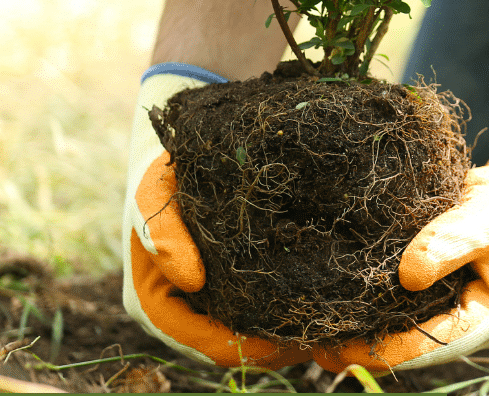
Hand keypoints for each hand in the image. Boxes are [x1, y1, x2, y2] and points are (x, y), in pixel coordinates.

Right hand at [122, 67, 311, 368]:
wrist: (180, 140)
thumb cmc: (164, 166)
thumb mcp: (154, 189)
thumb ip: (162, 229)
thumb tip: (191, 280)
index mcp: (154, 302)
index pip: (207, 345)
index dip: (249, 349)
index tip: (292, 342)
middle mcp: (182, 309)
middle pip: (235, 345)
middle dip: (278, 344)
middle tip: (327, 335)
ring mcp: (206, 297)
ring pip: (252, 329)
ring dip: (287, 328)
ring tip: (334, 318)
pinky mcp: (231, 279)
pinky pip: (261, 304)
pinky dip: (289, 302)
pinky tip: (325, 290)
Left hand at [314, 81, 488, 371]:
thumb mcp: (486, 217)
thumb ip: (449, 242)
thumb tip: (405, 277)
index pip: (432, 346)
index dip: (385, 351)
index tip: (340, 350)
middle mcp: (473, 323)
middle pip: (414, 346)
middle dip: (367, 347)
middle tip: (312, 346)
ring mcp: (458, 308)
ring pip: (406, 329)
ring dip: (367, 329)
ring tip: (311, 332)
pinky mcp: (444, 288)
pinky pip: (407, 307)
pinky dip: (376, 306)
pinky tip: (337, 301)